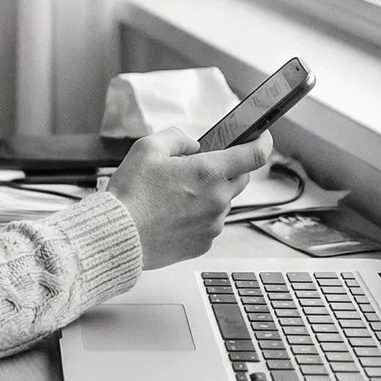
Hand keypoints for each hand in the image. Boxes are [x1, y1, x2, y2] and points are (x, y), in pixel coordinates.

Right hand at [106, 127, 272, 268]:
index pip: (254, 154)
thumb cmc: (131, 195)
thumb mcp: (148, 148)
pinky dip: (198, 216)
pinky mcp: (204, 243)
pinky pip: (210, 224)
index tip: (262, 137)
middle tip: (199, 167)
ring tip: (174, 196)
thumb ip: (177, 137)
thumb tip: (192, 144)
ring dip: (209, 194)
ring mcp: (213, 224)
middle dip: (228, 169)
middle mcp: (217, 200)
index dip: (262, 141)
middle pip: (241, 178)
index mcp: (208, 173)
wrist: (118, 236)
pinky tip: (173, 214)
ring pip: (223, 202)